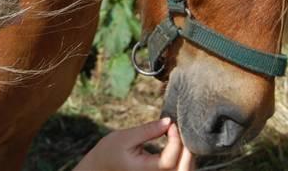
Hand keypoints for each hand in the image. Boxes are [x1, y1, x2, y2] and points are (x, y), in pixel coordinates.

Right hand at [74, 118, 194, 170]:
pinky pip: (178, 169)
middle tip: (179, 129)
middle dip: (187, 149)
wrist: (99, 167)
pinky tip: (177, 144)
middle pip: (183, 170)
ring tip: (178, 135)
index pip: (170, 160)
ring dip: (186, 154)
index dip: (176, 141)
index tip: (172, 124)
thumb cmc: (109, 152)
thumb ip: (148, 130)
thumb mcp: (125, 137)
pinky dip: (182, 159)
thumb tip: (169, 121)